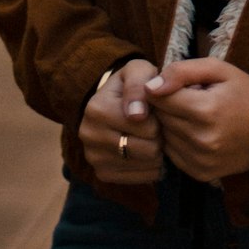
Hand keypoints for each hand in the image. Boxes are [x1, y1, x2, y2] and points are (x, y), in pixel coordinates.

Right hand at [79, 59, 163, 183]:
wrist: (114, 101)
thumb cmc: (133, 84)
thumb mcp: (138, 70)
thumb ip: (139, 85)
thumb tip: (136, 115)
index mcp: (96, 108)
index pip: (146, 126)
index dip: (159, 118)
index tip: (154, 109)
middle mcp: (89, 135)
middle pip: (148, 148)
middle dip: (159, 136)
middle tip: (155, 124)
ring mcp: (94, 158)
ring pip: (146, 165)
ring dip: (157, 151)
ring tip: (150, 136)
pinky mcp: (102, 174)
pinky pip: (141, 178)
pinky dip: (150, 166)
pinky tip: (146, 151)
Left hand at [142, 58, 248, 181]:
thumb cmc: (243, 93)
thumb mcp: (219, 70)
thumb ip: (182, 71)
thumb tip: (150, 86)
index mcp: (206, 110)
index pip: (159, 98)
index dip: (163, 87)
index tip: (177, 84)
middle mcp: (201, 140)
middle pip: (161, 118)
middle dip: (167, 105)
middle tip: (189, 98)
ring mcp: (200, 161)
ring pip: (164, 137)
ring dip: (172, 124)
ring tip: (194, 115)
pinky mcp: (200, 174)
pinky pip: (172, 154)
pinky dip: (178, 142)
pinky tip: (195, 132)